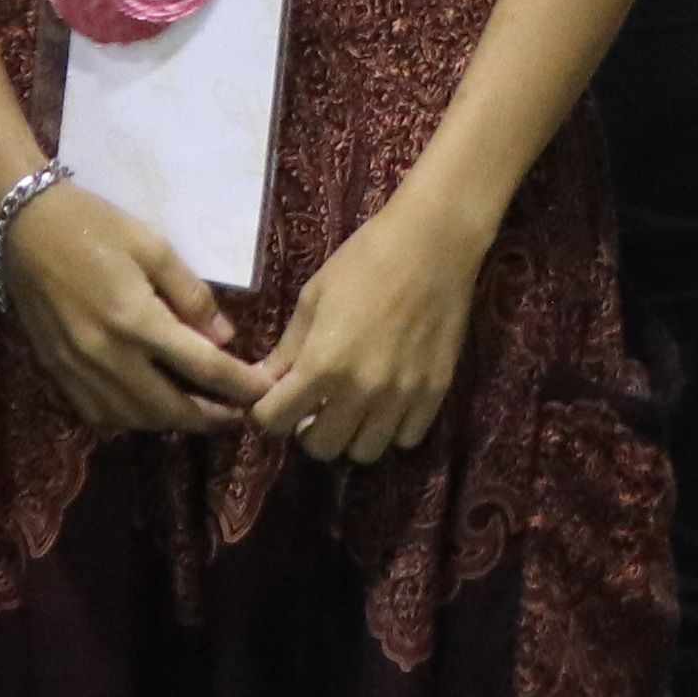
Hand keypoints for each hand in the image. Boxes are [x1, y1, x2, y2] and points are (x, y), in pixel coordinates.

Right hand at [0, 174, 271, 436]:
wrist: (22, 226)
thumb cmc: (94, 226)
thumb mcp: (153, 245)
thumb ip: (191, 295)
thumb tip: (224, 338)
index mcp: (136, 320)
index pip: (204, 368)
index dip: (240, 386)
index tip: (265, 393)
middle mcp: (107, 356)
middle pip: (169, 408)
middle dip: (209, 419)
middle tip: (236, 414)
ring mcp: (77, 370)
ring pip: (133, 419)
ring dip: (170, 422)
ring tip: (197, 411)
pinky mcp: (56, 372)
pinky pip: (99, 415)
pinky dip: (129, 419)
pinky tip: (146, 406)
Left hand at [248, 178, 499, 463]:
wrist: (434, 243)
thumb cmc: (365, 261)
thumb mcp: (313, 297)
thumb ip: (288, 349)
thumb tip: (264, 382)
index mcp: (322, 364)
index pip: (275, 422)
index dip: (266, 415)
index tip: (272, 402)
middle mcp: (360, 391)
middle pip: (320, 448)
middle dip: (307, 430)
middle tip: (312, 405)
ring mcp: (401, 397)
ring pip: (363, 453)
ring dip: (349, 435)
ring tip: (350, 408)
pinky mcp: (434, 393)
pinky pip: (405, 439)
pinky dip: (390, 429)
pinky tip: (386, 403)